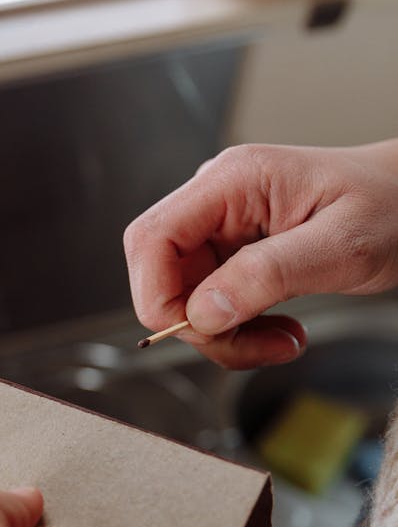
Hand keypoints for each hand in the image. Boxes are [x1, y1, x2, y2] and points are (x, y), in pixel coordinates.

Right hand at [124, 140, 397, 368]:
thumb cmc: (392, 206)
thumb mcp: (342, 246)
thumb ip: (268, 275)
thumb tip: (203, 312)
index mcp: (232, 181)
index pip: (152, 238)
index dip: (157, 293)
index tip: (199, 331)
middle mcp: (216, 201)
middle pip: (161, 275)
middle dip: (200, 325)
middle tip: (257, 345)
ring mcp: (221, 228)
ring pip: (183, 298)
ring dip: (225, 336)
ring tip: (282, 340)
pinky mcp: (232, 255)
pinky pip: (210, 304)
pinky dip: (237, 331)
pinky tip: (278, 328)